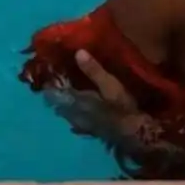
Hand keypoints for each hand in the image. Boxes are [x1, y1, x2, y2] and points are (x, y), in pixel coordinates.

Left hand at [46, 50, 165, 147]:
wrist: (135, 133)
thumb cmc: (122, 107)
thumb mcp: (110, 85)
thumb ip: (93, 70)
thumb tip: (77, 52)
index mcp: (76, 101)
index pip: (54, 93)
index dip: (50, 84)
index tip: (49, 74)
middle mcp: (74, 114)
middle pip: (58, 105)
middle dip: (55, 95)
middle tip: (57, 84)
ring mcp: (82, 125)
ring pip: (66, 115)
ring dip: (65, 106)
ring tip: (68, 96)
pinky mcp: (91, 131)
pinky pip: (76, 123)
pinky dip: (75, 116)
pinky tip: (79, 114)